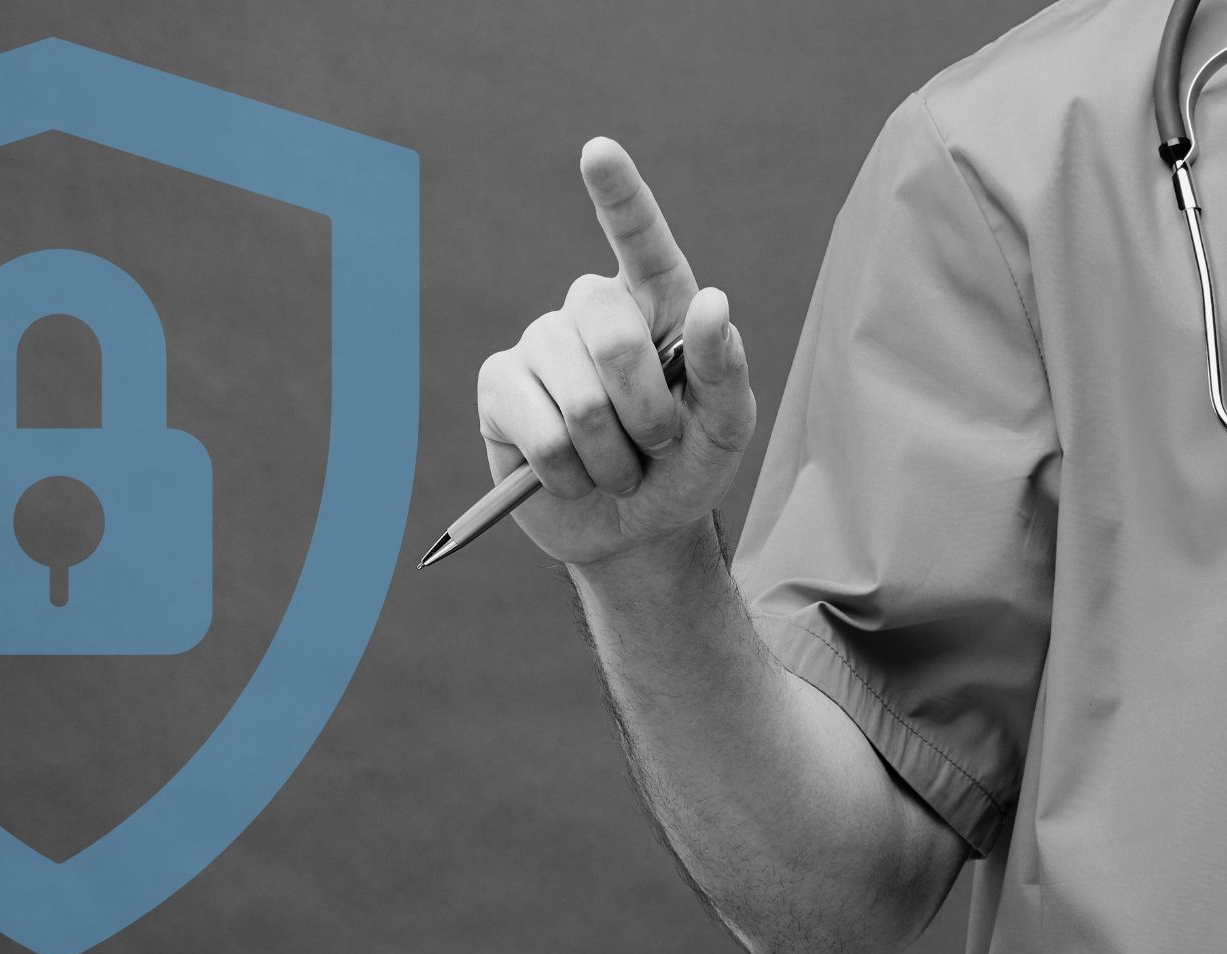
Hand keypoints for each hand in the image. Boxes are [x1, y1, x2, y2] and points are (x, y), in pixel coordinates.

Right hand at [477, 138, 755, 565]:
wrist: (634, 528)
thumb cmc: (687, 465)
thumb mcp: (726, 428)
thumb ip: (726, 371)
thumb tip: (712, 301)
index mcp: (656, 302)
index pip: (640, 239)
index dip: (619, 195)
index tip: (598, 151)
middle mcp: (593, 310)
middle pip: (615, 338)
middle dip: (650, 414)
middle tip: (658, 446)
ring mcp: (541, 343)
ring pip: (580, 402)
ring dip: (614, 456)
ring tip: (618, 466)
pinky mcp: (500, 387)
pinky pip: (541, 433)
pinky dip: (570, 472)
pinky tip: (572, 474)